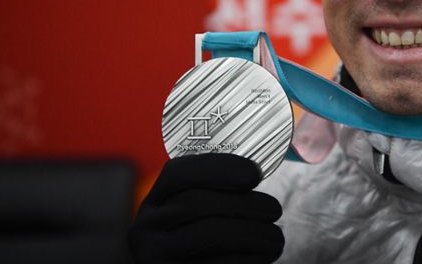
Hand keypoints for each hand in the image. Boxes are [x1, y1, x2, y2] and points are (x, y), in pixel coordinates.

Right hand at [128, 153, 283, 263]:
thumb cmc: (199, 244)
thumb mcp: (190, 215)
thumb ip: (212, 193)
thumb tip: (256, 170)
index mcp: (153, 203)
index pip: (178, 172)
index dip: (219, 167)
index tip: (255, 173)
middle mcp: (145, 230)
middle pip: (196, 203)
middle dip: (245, 203)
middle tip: (274, 209)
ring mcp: (156, 258)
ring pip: (209, 234)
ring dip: (253, 232)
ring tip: (276, 236)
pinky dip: (250, 258)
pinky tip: (266, 254)